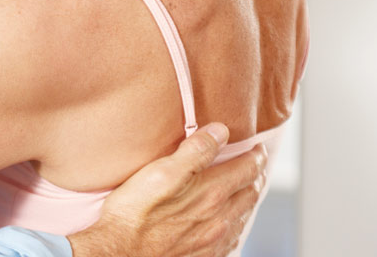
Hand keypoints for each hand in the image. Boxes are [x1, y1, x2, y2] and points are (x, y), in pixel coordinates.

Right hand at [68, 124, 266, 256]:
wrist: (120, 253)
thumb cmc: (134, 212)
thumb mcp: (161, 171)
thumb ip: (195, 151)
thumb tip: (220, 131)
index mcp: (211, 193)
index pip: (248, 170)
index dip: (256, 156)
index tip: (256, 147)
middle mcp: (218, 219)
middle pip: (250, 193)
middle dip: (256, 176)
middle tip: (255, 164)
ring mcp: (212, 241)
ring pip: (243, 217)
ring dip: (248, 199)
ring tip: (245, 188)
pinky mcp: (203, 256)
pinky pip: (232, 239)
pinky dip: (236, 224)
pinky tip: (228, 223)